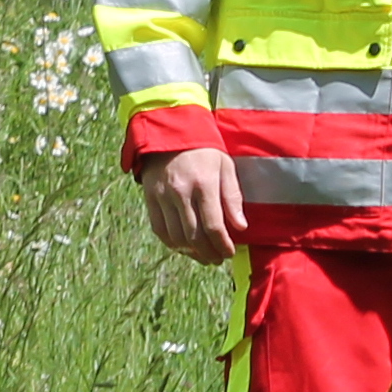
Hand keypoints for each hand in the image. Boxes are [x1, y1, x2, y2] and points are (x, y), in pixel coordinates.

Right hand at [135, 148, 242, 265]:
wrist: (170, 133)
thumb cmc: (204, 151)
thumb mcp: (225, 167)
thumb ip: (232, 197)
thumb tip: (240, 227)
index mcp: (203, 184)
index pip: (213, 226)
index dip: (223, 245)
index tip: (229, 252)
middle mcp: (181, 192)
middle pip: (194, 236)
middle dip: (208, 253)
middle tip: (218, 258)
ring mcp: (163, 197)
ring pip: (176, 237)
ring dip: (191, 253)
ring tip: (204, 256)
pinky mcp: (150, 199)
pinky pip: (159, 229)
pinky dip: (173, 244)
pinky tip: (185, 247)